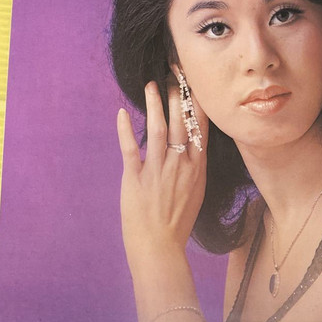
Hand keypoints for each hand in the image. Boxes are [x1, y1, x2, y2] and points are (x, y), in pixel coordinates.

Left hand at [117, 77, 208, 270]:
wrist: (160, 247)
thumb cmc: (179, 220)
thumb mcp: (197, 189)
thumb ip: (195, 164)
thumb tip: (194, 142)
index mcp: (197, 166)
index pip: (200, 126)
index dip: (197, 102)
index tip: (195, 82)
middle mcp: (180, 163)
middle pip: (179, 122)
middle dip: (178, 94)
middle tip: (174, 73)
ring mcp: (158, 170)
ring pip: (157, 129)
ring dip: (154, 104)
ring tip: (151, 85)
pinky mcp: (135, 178)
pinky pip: (130, 149)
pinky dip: (125, 130)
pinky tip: (121, 113)